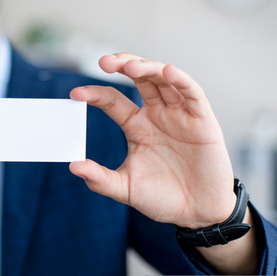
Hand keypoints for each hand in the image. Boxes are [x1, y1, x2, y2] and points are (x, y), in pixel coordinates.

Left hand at [70, 53, 235, 228]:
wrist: (198, 213)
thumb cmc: (163, 198)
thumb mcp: (125, 188)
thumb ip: (100, 179)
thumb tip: (73, 166)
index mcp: (137, 126)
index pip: (112, 101)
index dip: (95, 94)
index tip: (74, 94)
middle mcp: (157, 115)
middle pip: (139, 79)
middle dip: (123, 65)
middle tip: (104, 62)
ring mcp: (180, 115)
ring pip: (163, 80)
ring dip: (148, 68)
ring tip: (130, 67)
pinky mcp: (202, 120)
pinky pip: (192, 93)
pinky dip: (181, 80)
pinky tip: (167, 72)